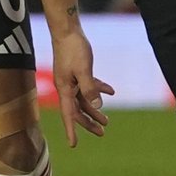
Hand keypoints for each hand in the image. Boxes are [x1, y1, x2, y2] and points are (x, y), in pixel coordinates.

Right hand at [50, 27, 113, 147]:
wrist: (67, 30)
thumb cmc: (74, 49)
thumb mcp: (84, 70)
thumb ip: (90, 88)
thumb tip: (96, 106)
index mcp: (64, 89)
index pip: (68, 115)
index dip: (71, 130)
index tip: (74, 145)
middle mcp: (66, 87)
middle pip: (77, 110)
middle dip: (89, 122)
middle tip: (102, 133)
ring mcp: (71, 80)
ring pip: (83, 100)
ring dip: (95, 109)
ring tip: (107, 119)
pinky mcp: (76, 72)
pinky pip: (87, 86)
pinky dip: (98, 90)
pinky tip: (111, 92)